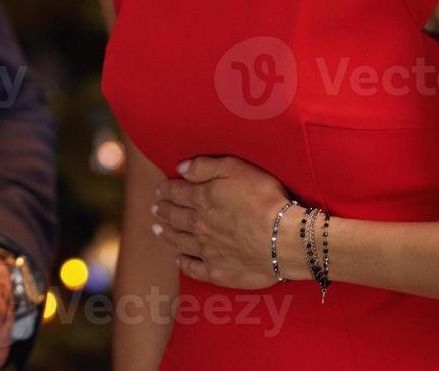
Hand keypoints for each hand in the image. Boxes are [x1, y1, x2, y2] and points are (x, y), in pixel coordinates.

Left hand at [152, 155, 292, 289]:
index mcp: (202, 199)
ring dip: (167, 234)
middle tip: (155, 210)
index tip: (158, 191)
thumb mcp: (235, 169)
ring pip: (180, 241)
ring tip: (157, 230)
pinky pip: (193, 268)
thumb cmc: (264, 200)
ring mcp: (206, 250)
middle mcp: (198, 225)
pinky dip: (183, 263)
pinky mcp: (217, 271)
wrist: (284, 239)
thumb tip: (181, 168)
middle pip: (175, 217)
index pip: (176, 193)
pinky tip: (178, 260)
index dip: (165, 191)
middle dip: (163, 211)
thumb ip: (205, 167)